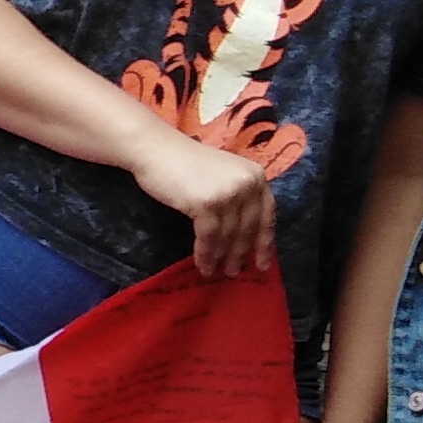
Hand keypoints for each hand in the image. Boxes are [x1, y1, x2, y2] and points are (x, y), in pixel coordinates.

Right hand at [128, 133, 275, 276]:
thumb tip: (244, 237)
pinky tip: (202, 265)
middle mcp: (247, 183)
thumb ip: (238, 197)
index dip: (264, 243)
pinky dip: (205, 254)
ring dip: (220, 258)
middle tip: (234, 272)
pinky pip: (209, 237)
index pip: (267, 215)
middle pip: (248, 228)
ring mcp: (228, 193)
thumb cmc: (185, 164)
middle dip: (240, 254)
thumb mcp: (222, 177)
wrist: (156, 150)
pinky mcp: (207, 204)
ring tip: (214, 272)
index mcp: (255, 176)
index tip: (262, 264)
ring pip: (228, 236)